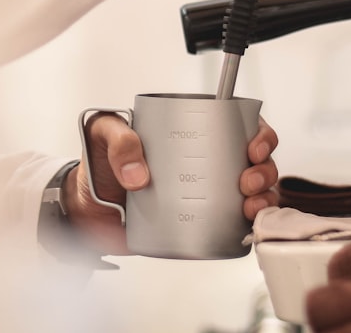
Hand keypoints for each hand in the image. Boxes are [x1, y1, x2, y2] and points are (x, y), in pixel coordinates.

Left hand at [63, 112, 279, 254]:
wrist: (85, 209)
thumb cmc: (98, 165)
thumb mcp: (103, 134)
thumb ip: (118, 140)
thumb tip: (138, 174)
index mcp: (192, 131)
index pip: (239, 124)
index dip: (258, 133)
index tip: (253, 147)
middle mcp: (207, 161)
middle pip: (256, 159)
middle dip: (264, 169)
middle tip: (247, 180)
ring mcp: (207, 193)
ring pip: (254, 191)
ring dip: (263, 197)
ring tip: (248, 205)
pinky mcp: (201, 223)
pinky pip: (237, 223)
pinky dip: (251, 224)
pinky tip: (248, 225)